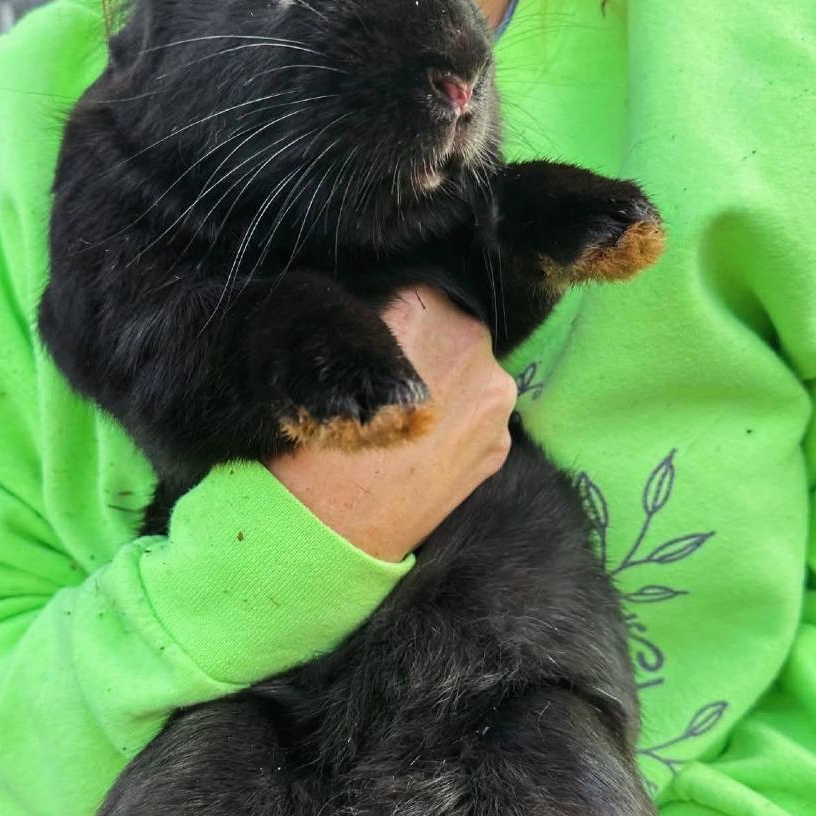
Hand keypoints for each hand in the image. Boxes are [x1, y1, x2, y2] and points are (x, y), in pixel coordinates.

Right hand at [265, 285, 516, 560]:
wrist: (328, 530)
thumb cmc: (313, 436)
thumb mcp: (331, 354)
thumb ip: (372, 316)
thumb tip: (392, 304)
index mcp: (423, 309)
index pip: (422, 285)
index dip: (400, 308)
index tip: (382, 333)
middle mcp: (472, 344)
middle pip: (455, 325)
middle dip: (430, 343)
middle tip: (392, 379)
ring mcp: (495, 397)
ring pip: (474, 371)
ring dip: (451, 381)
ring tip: (408, 417)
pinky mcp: (502, 445)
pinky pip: (482, 415)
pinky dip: (460, 422)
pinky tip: (426, 445)